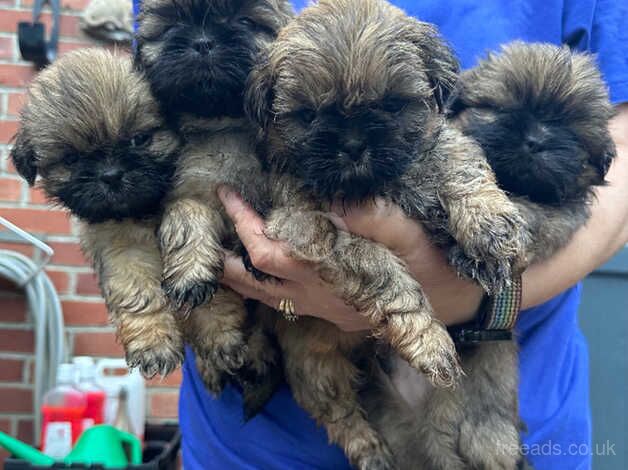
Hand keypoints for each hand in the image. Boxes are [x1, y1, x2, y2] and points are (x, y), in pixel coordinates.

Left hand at [219, 187, 482, 330]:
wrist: (454, 303)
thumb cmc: (432, 265)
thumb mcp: (408, 235)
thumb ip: (372, 218)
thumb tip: (333, 203)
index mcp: (329, 275)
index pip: (270, 251)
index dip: (244, 223)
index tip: (228, 195)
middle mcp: (318, 298)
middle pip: (256, 282)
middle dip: (229, 252)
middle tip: (217, 224)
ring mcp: (324, 310)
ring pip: (267, 299)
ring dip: (239, 278)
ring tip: (219, 256)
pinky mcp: (333, 314)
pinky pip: (285, 305)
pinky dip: (264, 288)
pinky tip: (261, 274)